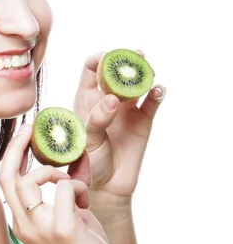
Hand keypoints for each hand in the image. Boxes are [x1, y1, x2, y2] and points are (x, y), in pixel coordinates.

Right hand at [0, 125, 122, 243]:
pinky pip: (65, 188)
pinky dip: (77, 186)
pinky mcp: (62, 229)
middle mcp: (24, 224)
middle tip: (33, 129)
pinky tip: (86, 200)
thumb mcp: (68, 218)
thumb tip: (71, 164)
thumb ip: (63, 194)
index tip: (25, 134)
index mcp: (22, 222)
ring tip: (74, 186)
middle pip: (7, 176)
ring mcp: (40, 228)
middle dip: (17, 146)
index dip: (12, 154)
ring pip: (31, 180)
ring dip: (55, 172)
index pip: (5, 182)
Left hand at [69, 50, 165, 197]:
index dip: (100, 59)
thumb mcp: (85, 141)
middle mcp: (107, 99)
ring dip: (144, 72)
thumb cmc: (87, 163)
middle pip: (118, 70)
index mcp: (86, 99)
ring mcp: (127, 109)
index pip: (92, 68)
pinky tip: (158, 90)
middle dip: (127, 59)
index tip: (109, 59)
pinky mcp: (143, 121)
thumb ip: (96, 120)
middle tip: (136, 56)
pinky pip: (153, 102)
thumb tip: (112, 99)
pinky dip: (158, 93)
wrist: (106, 187)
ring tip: (147, 71)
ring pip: (137, 82)